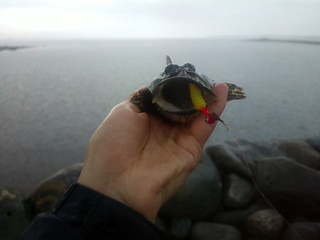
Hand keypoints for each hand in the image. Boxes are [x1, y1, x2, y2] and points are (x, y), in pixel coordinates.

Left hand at [78, 83, 227, 221]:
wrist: (118, 184)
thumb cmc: (113, 144)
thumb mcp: (122, 112)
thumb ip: (142, 98)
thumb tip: (155, 86)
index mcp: (145, 119)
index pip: (165, 98)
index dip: (174, 86)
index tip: (183, 73)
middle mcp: (163, 128)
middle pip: (183, 105)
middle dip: (192, 90)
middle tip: (201, 76)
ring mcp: (178, 138)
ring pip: (196, 114)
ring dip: (207, 97)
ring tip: (216, 81)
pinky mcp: (191, 149)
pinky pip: (205, 125)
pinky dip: (214, 109)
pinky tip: (221, 91)